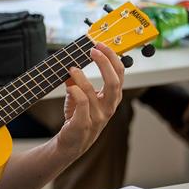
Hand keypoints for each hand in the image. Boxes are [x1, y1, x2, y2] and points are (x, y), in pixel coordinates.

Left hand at [56, 42, 124, 158]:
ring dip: (82, 77)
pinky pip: (82, 104)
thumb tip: (72, 67)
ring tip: (72, 68)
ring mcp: (97, 117)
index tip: (100, 45)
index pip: (119, 75)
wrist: (71, 144)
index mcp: (112, 99)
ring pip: (93, 92)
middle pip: (114, 82)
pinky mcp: (83, 124)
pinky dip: (76, 91)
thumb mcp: (80, 98)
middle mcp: (108, 108)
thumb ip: (78, 83)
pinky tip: (69, 85)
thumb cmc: (78, 119)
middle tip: (93, 49)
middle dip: (105, 63)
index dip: (112, 58)